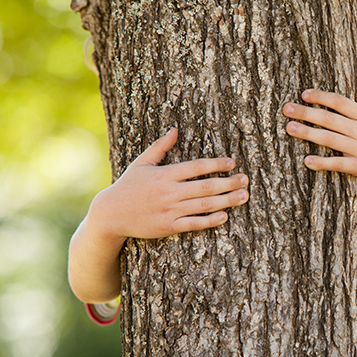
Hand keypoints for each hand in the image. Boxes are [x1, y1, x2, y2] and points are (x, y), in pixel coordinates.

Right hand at [88, 127, 248, 241]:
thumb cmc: (128, 186)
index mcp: (165, 174)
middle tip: (246, 180)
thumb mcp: (141, 163)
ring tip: (244, 196)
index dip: (216, 164)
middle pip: (206, 186)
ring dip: (227, 200)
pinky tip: (225, 216)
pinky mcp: (168, 227)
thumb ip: (160, 147)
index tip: (232, 163)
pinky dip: (210, 220)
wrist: (111, 214)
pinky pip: (194, 224)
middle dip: (229, 182)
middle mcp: (169, 192)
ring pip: (204, 205)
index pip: (196, 167)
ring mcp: (170, 210)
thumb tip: (175, 129)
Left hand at [283, 69, 356, 279]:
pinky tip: (306, 160)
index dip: (321, 97)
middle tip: (286, 109)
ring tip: (289, 128)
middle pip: (329, 119)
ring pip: (330, 139)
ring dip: (308, 133)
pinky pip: (338, 164)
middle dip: (306, 113)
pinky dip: (322, 162)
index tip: (304, 94)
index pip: (340, 102)